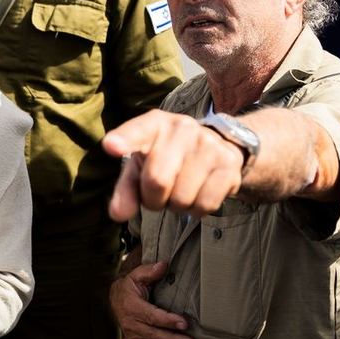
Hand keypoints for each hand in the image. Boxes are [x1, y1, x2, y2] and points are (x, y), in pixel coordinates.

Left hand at [104, 110, 243, 220]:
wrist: (217, 145)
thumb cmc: (167, 158)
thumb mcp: (141, 166)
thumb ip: (126, 189)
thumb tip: (117, 214)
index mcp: (154, 124)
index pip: (137, 131)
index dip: (124, 140)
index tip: (111, 146)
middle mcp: (182, 128)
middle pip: (156, 181)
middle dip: (153, 199)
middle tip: (158, 193)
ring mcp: (208, 144)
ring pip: (182, 199)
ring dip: (176, 206)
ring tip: (180, 188)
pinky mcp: (229, 163)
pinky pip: (204, 206)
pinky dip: (196, 210)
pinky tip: (198, 192)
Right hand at [110, 260, 194, 338]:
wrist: (116, 298)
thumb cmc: (131, 286)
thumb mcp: (137, 275)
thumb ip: (149, 271)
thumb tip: (163, 265)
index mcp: (132, 306)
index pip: (152, 316)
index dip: (168, 321)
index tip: (184, 323)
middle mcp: (130, 324)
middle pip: (153, 335)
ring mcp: (132, 336)